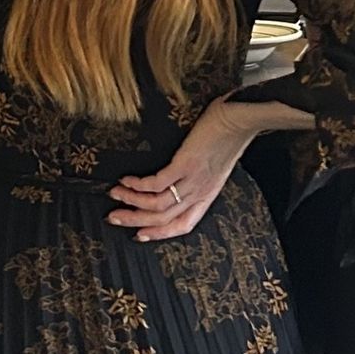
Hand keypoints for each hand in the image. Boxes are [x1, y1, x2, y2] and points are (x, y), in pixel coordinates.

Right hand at [108, 96, 254, 241]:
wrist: (240, 119)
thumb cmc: (230, 134)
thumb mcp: (218, 162)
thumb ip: (201, 173)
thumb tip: (182, 173)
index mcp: (208, 194)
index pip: (183, 225)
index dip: (159, 233)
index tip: (140, 235)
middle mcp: (199, 192)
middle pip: (163, 219)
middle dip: (135, 220)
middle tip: (114, 217)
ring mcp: (192, 181)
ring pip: (156, 205)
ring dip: (131, 201)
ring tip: (114, 194)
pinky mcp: (185, 165)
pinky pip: (156, 184)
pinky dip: (138, 185)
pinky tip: (126, 180)